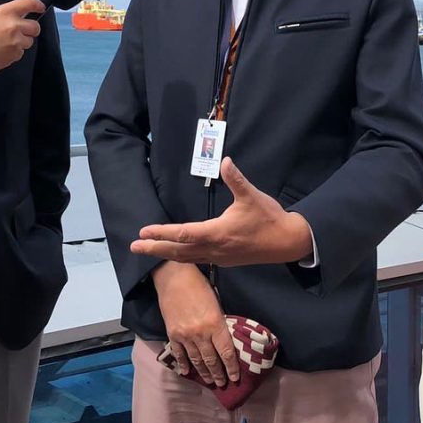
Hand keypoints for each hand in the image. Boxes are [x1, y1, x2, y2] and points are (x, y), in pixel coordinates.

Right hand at [0, 0, 44, 76]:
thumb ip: (2, 15)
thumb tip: (12, 17)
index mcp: (5, 12)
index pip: (29, 3)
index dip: (37, 5)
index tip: (40, 8)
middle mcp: (14, 26)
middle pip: (35, 26)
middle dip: (30, 30)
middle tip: (20, 32)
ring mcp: (16, 42)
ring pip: (28, 41)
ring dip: (21, 42)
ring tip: (4, 44)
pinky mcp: (15, 56)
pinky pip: (20, 53)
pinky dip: (13, 53)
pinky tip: (0, 52)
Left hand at [132, 158, 314, 265]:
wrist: (288, 242)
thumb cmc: (269, 218)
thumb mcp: (252, 196)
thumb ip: (237, 179)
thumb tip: (225, 161)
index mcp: (218, 232)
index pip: (183, 233)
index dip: (162, 233)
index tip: (144, 232)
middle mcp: (215, 248)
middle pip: (179, 251)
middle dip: (155, 248)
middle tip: (134, 246)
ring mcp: (219, 257)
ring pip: (186, 258)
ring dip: (165, 254)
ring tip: (147, 251)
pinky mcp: (225, 260)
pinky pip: (197, 261)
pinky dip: (181, 258)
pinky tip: (175, 255)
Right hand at [152, 261, 238, 386]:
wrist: (174, 277)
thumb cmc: (199, 285)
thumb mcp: (216, 302)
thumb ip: (219, 322)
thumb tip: (223, 339)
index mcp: (215, 324)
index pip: (226, 352)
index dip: (231, 367)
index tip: (235, 377)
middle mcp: (201, 333)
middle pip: (211, 360)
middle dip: (218, 374)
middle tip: (222, 384)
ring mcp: (185, 335)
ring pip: (196, 360)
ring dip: (204, 373)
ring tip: (209, 382)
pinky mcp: (172, 334)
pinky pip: (179, 354)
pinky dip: (184, 364)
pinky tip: (187, 372)